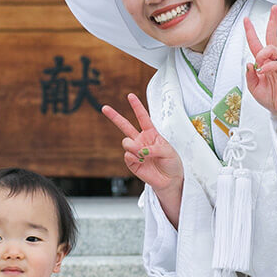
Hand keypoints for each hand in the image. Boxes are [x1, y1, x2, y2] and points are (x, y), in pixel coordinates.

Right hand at [102, 93, 182, 225]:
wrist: (170, 180)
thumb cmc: (172, 163)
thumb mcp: (168, 151)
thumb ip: (153, 148)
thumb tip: (138, 151)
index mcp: (151, 133)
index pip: (143, 117)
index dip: (137, 106)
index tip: (130, 96)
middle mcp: (141, 140)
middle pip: (125, 126)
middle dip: (114, 116)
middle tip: (104, 107)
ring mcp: (135, 151)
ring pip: (126, 142)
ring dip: (134, 147)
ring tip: (143, 155)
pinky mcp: (132, 163)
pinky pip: (127, 156)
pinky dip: (135, 158)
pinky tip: (142, 162)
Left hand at [244, 4, 276, 128]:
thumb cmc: (270, 98)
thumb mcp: (254, 87)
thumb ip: (250, 75)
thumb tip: (249, 62)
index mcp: (264, 63)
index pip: (257, 43)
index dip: (251, 32)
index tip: (246, 20)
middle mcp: (273, 60)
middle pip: (272, 37)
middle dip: (273, 22)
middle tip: (274, 9)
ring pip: (271, 48)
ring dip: (262, 54)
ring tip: (259, 64)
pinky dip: (268, 66)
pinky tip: (264, 71)